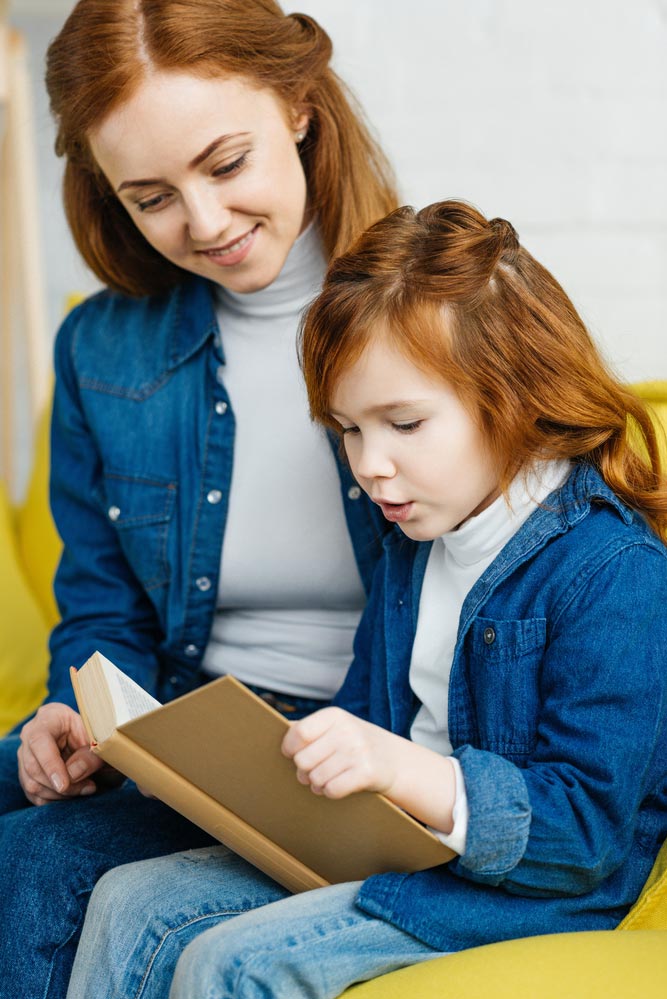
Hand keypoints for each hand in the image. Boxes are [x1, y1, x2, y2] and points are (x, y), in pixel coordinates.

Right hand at [18, 703, 105, 804]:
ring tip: (86, 788)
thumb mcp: (100, 739)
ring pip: (32, 784)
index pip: (39, 741)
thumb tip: (73, 774)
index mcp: (48, 717)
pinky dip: (54, 800)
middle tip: (89, 786)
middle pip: (34, 767)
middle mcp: (30, 735)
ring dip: (60, 795)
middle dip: (62, 785)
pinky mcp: (26, 774)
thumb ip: (90, 755)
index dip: (50, 764)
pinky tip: (74, 794)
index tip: (64, 785)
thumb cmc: (95, 733)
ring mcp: (25, 755)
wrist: (89, 737)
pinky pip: (33, 795)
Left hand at [281, 707, 400, 799]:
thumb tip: (275, 727)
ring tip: (325, 778)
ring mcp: (358, 751)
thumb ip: (306, 728)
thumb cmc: (353, 743)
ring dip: (316, 784)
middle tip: (310, 771)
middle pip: (303, 760)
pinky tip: (336, 785)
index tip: (292, 754)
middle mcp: (347, 730)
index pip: (299, 733)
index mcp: (334, 716)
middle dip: (303, 771)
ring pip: (316, 778)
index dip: (289, 748)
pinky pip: (332, 790)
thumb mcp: (334, 727)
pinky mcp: (367, 773)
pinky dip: (330, 792)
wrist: (393, 759)